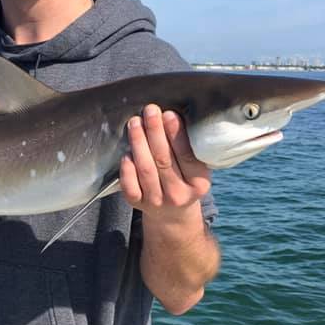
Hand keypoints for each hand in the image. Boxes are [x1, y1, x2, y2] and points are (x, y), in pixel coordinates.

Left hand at [120, 106, 211, 221]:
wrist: (172, 213)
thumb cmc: (184, 178)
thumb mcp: (196, 167)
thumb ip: (190, 147)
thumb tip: (172, 114)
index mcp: (199, 184)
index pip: (187, 157)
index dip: (176, 134)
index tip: (169, 114)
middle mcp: (178, 195)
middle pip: (163, 160)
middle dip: (155, 132)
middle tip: (150, 110)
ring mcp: (157, 201)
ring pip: (145, 169)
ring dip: (139, 143)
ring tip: (135, 122)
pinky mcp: (138, 204)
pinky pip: (130, 185)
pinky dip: (127, 167)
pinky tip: (126, 151)